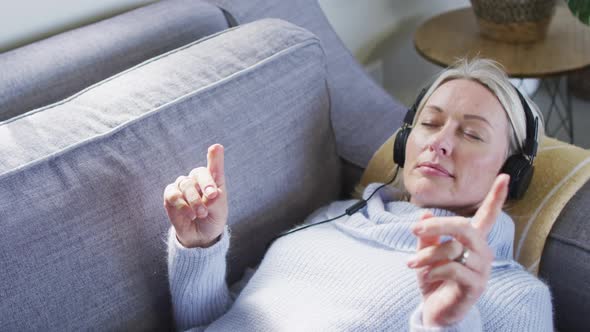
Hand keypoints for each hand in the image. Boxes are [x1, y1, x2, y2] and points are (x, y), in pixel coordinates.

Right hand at [163, 144, 227, 247]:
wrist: (200, 236)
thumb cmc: (213, 218)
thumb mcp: (219, 210)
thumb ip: (216, 199)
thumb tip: (211, 194)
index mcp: (213, 180)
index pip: (214, 166)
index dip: (215, 158)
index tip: (216, 148)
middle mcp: (197, 180)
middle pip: (198, 173)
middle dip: (206, 184)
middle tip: (212, 196)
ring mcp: (183, 187)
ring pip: (186, 184)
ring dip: (194, 200)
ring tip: (201, 214)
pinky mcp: (171, 196)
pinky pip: (173, 194)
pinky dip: (181, 204)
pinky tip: (189, 214)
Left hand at [406, 174, 509, 326]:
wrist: (434, 310)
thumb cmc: (434, 279)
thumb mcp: (426, 253)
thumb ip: (428, 235)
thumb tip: (423, 214)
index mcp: (473, 241)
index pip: (487, 216)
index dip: (496, 197)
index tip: (505, 177)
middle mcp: (482, 252)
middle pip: (464, 227)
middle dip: (438, 225)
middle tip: (414, 230)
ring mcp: (481, 270)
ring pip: (453, 248)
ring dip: (427, 255)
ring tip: (412, 263)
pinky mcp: (475, 285)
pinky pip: (453, 268)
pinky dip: (434, 269)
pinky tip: (427, 276)